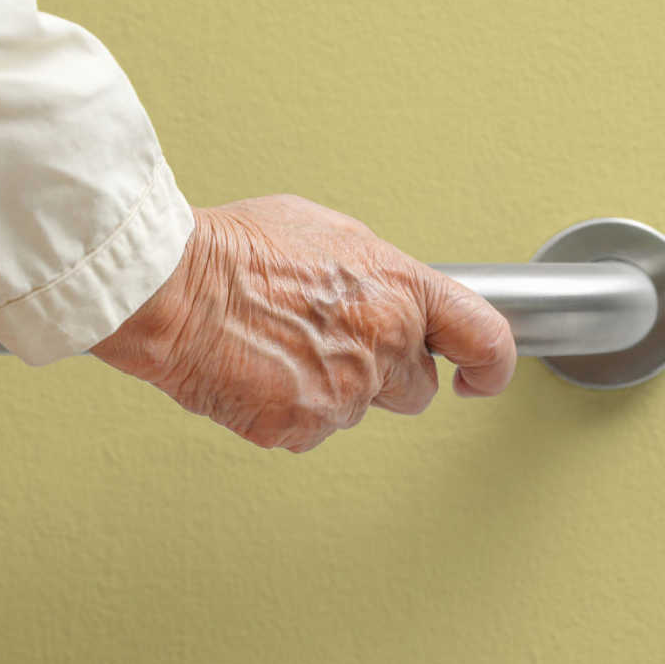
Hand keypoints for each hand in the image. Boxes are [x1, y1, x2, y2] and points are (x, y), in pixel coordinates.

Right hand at [91, 194, 517, 451]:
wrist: (171, 287)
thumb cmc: (235, 251)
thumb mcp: (327, 232)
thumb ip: (375, 273)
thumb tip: (386, 292)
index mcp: (400, 290)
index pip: (483, 336)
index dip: (493, 364)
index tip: (483, 376)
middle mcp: (384, 344)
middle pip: (417, 390)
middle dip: (386, 377)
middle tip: (336, 348)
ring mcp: (344, 394)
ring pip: (355, 410)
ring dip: (328, 390)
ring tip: (276, 346)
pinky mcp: (301, 428)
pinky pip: (308, 431)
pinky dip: (286, 411)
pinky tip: (255, 372)